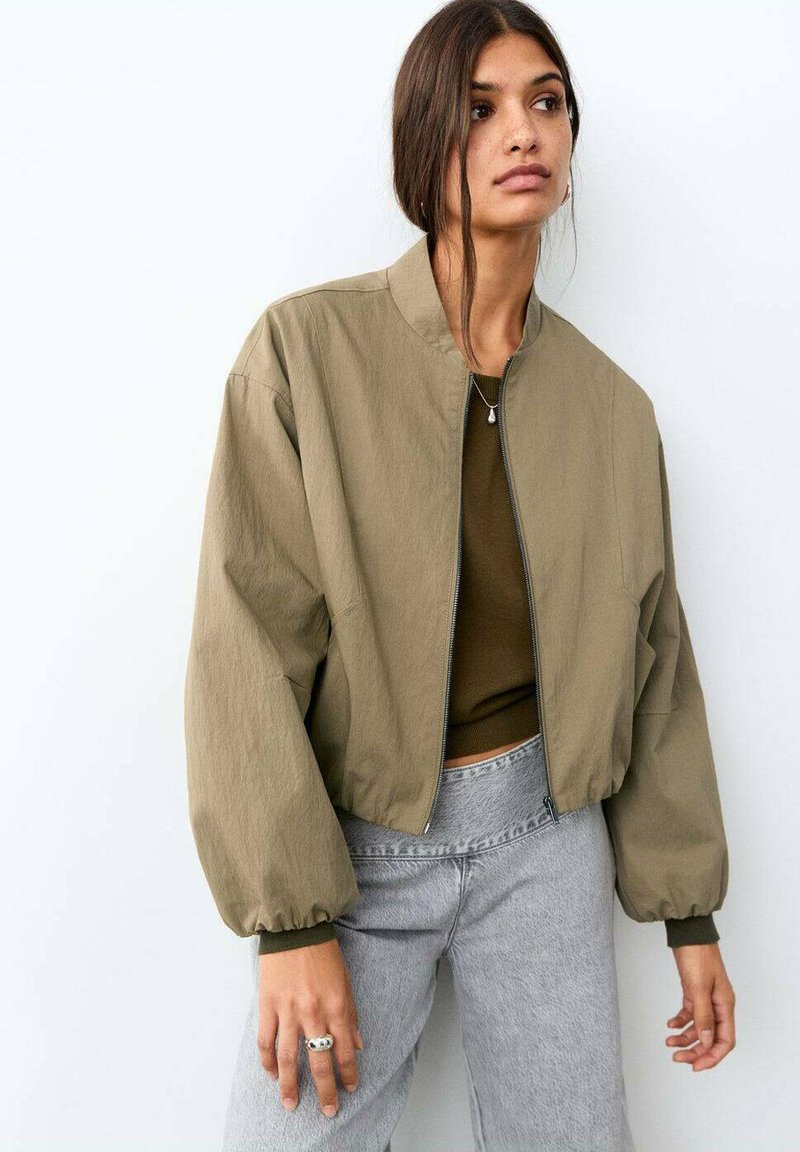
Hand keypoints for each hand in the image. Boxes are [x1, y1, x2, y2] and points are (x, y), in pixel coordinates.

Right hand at [257, 937, 363, 1116]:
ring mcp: (288, 1011)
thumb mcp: (346, 981)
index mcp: (337, 1006)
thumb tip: (358, 1045)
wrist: (295, 926)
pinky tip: (272, 1073)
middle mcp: (314, 1013)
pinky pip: (266, 1041)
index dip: (348, 1074)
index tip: (350, 1089)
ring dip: (290, 1085)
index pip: (345, 1051)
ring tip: (291, 1104)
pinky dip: (267, 1061)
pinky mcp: (267, 1005)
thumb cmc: (323, 952)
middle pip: (319, 1061)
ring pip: (289, 1058)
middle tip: (328, 1111)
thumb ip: (352, 1014)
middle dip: (325, 1090)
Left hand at [666, 942, 735, 1070]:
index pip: (724, 1041)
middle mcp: (718, 1004)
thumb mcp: (699, 987)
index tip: (696, 1066)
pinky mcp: (694, 991)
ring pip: (698, 1027)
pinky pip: (690, 1014)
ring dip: (685, 1037)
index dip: (711, 1057)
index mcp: (725, 1005)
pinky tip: (670, 1025)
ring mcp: (706, 998)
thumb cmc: (697, 954)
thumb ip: (703, 1015)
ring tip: (669, 1042)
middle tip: (677, 1057)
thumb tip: (706, 1042)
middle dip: (695, 1050)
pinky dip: (680, 1021)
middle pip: (710, 1037)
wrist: (688, 932)